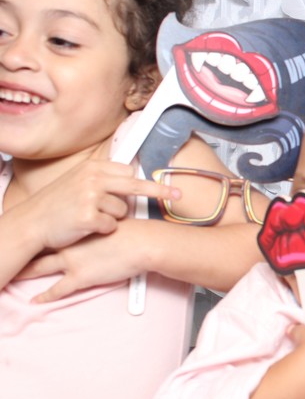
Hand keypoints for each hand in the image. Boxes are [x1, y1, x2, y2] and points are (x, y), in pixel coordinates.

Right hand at [15, 155, 178, 253]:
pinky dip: (103, 230)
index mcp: (92, 168)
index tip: (167, 184)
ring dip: (113, 218)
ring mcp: (91, 197)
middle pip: (136, 185)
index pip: (129, 172)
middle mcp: (93, 179)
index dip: (147, 182)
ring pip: (123, 211)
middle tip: (179, 195)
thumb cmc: (56, 205)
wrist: (31, 224)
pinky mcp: (88, 217)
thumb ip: (102, 178)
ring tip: (91, 218)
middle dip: (160, 191)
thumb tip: (132, 176)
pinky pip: (111, 226)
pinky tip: (87, 228)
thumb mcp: (77, 181)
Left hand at [16, 219, 148, 301]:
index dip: (37, 234)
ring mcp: (71, 261)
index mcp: (77, 228)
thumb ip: (102, 220)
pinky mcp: (80, 278)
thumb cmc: (134, 231)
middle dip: (23, 252)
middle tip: (10, 254)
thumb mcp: (114, 219)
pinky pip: (57, 290)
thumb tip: (101, 219)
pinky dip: (44, 296)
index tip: (27, 234)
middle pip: (38, 248)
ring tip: (12, 276)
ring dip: (25, 272)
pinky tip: (34, 300)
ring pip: (40, 268)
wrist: (143, 243)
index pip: (51, 230)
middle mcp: (69, 243)